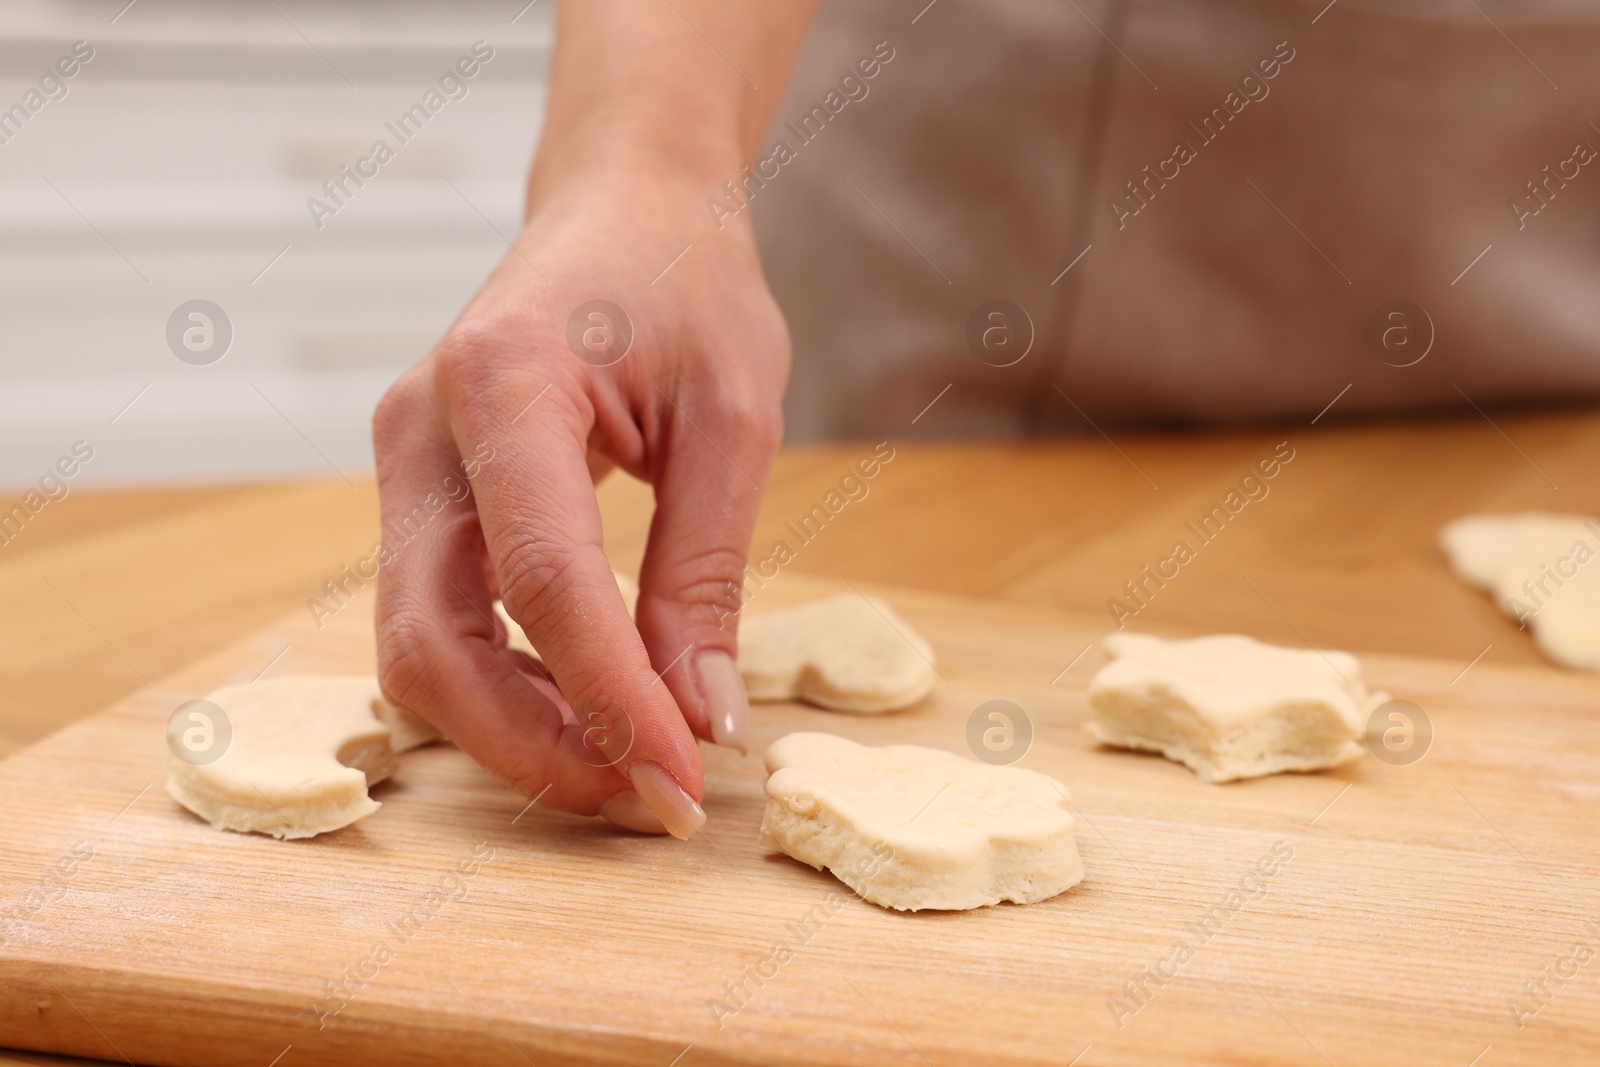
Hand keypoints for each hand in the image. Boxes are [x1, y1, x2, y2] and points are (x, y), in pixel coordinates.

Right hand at [372, 169, 788, 837]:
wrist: (623, 205)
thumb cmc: (688, 281)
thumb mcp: (734, 418)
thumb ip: (705, 572)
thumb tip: (700, 719)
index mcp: (502, 381)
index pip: (542, 579)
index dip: (612, 697)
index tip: (685, 780)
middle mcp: (421, 431)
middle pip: (432, 644)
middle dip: (537, 745)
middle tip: (650, 799)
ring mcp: (403, 466)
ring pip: (417, 651)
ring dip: (516, 731)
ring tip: (631, 761)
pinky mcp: (417, 496)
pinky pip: (436, 622)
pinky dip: (506, 686)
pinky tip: (589, 706)